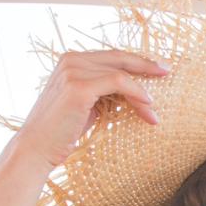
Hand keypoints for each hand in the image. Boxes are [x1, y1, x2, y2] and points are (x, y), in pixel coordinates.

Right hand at [14, 50, 166, 167]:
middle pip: (119, 58)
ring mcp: (73, 71)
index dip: (136, 61)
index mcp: (71, 61)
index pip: (111, 56)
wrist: (37, 149)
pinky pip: (118, 82)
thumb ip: (104, 93)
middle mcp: (71, 60)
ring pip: (121, 73)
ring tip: (153, 113)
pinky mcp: (79, 86)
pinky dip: (136, 92)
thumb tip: (132, 92)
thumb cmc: (62, 132)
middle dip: (146, 65)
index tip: (158, 68)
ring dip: (142, 93)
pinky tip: (148, 104)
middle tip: (167, 71)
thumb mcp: (87, 106)